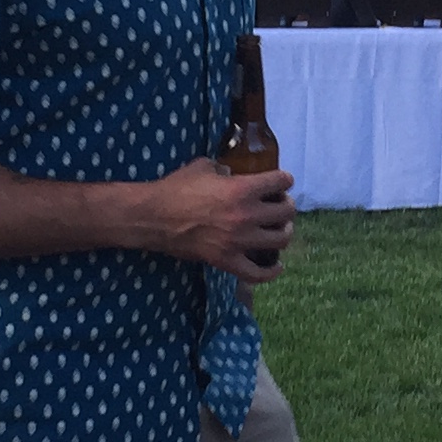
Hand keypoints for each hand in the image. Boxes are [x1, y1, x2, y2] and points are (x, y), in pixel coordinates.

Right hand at [144, 157, 296, 284]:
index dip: (284, 180)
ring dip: (284, 233)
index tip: (282, 181)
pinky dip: (271, 271)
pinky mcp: (227, 261)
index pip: (280, 182)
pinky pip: (258, 273)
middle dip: (286, 206)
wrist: (154, 217)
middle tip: (280, 205)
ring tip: (279, 229)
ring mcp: (239, 241)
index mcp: (242, 189)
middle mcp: (247, 215)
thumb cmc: (176, 188)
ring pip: (280, 240)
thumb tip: (232, 173)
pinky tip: (277, 265)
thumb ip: (224, 169)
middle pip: (286, 212)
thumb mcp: (203, 167)